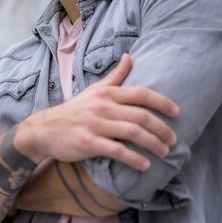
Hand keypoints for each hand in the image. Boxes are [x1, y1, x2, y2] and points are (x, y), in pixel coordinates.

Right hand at [14, 53, 178, 169]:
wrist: (44, 129)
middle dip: (162, 129)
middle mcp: (102, 107)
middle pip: (141, 115)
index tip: (177, 112)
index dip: (162, 102)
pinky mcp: (88, 143)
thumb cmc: (74, 110)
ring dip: (153, 144)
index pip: (140, 93)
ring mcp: (95, 125)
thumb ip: (115, 76)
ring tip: (164, 152)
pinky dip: (134, 159)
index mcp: (106, 93)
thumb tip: (130, 56)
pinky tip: (145, 165)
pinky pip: (116, 151)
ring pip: (132, 132)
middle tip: (173, 140)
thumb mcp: (94, 90)